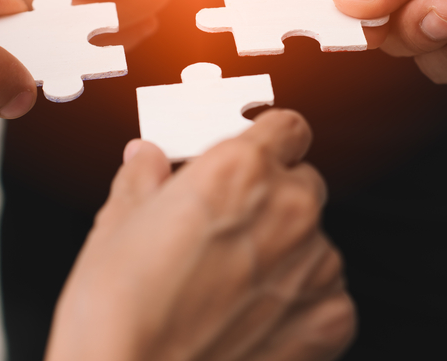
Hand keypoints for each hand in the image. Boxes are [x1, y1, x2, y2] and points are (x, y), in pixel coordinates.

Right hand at [46, 110, 355, 360]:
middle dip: (272, 199)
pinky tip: (254, 318)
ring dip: (287, 253)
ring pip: (315, 241)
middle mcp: (288, 209)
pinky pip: (328, 294)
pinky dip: (300, 303)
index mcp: (239, 170)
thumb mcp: (116, 227)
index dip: (267, 141)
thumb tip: (146, 161)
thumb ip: (143, 179)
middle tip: (226, 231)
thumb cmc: (120, 316)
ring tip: (232, 284)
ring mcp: (314, 266)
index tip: (253, 156)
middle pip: (303, 182)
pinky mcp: (330, 319)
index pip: (286, 127)